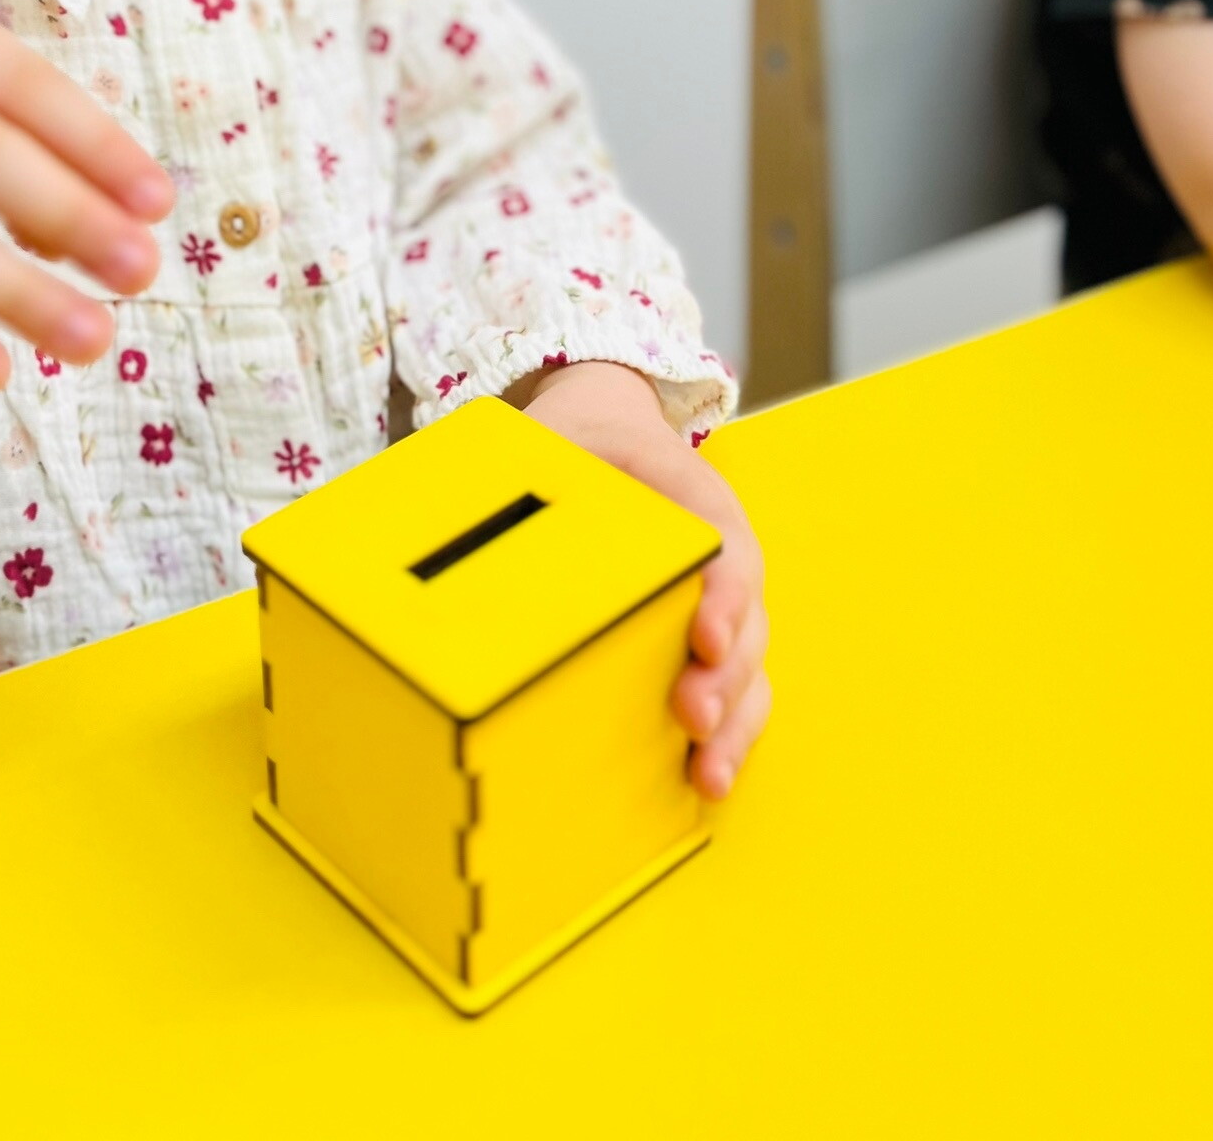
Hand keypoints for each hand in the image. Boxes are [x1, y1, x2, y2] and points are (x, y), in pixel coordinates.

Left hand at [517, 359, 768, 800]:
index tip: (704, 637)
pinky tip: (701, 781)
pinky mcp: (699, 645)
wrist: (610, 431)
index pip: (727, 552)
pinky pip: (726, 691)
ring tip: (708, 774)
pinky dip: (723, 737)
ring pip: (746, 670)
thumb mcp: (562, 440)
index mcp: (698, 505)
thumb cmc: (587, 443)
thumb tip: (466, 525)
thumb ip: (536, 478)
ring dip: (732, 724)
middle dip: (725, 679)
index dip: (723, 598)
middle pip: (744, 624)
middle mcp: (721, 562)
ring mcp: (718, 608)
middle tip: (693, 715)